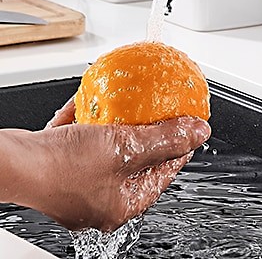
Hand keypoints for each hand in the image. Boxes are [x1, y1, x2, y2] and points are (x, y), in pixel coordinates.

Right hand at [0, 97, 209, 231]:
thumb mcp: (127, 147)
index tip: (188, 122)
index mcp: (123, 205)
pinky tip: (97, 100)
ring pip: (110, 148)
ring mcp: (78, 185)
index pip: (165, 172)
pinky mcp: (59, 168)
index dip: (180, 143)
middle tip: (159, 108)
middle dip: (148, 130)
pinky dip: (93, 121)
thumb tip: (199, 133)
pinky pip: (84, 141)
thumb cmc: (63, 165)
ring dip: (120, 123)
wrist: (13, 163)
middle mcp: (101, 200)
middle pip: (138, 159)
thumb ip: (166, 139)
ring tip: (130, 101)